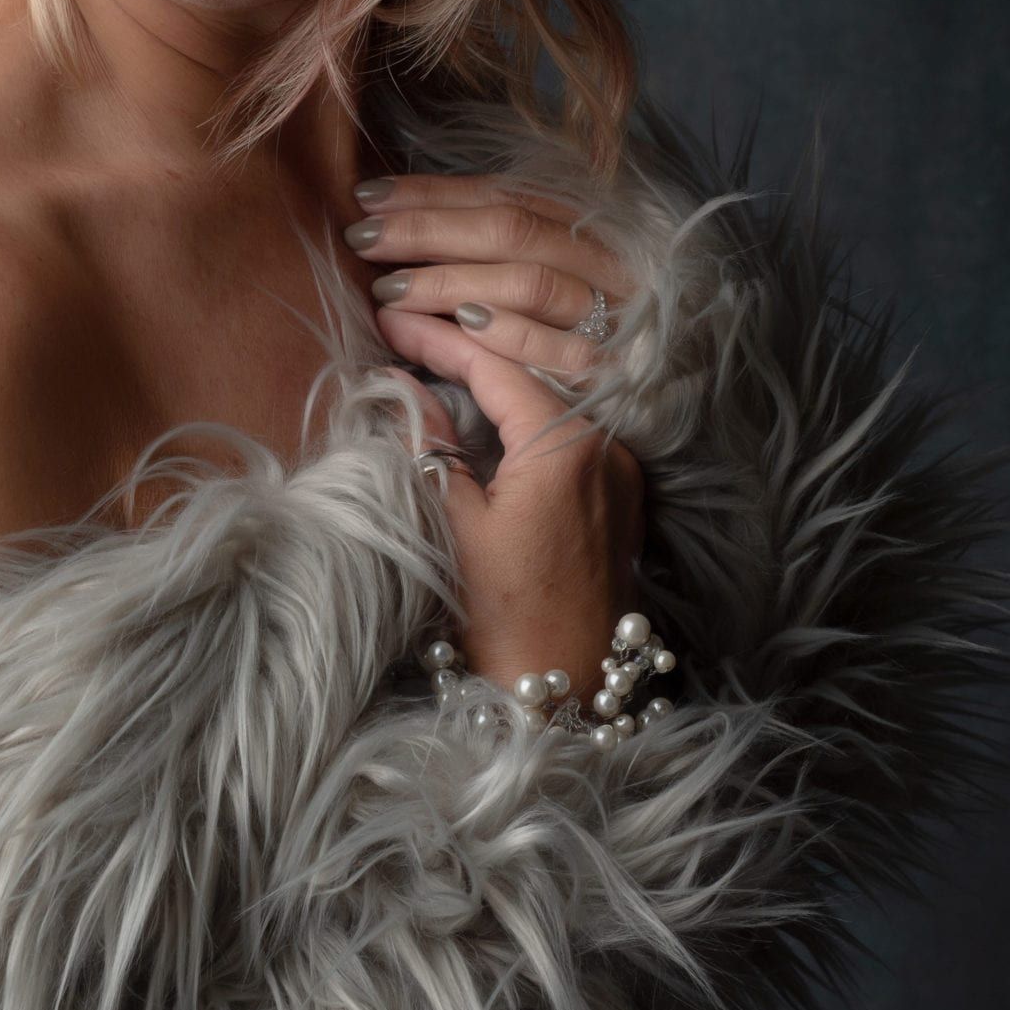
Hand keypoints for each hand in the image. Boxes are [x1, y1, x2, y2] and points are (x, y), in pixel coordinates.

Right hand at [345, 173, 645, 697]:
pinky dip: (524, 404)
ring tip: (436, 344)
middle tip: (405, 312)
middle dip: (466, 336)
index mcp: (569, 447)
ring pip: (553, 391)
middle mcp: (609, 446)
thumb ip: (432, 446)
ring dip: (495, 366)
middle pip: (532, 364)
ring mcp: (622, 470)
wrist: (564, 697)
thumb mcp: (453, 525)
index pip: (495, 363)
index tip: (387, 316)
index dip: (435, 336)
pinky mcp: (621, 496)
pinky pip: (569, 427)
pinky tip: (483, 397)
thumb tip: (407, 387)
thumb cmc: (504, 621)